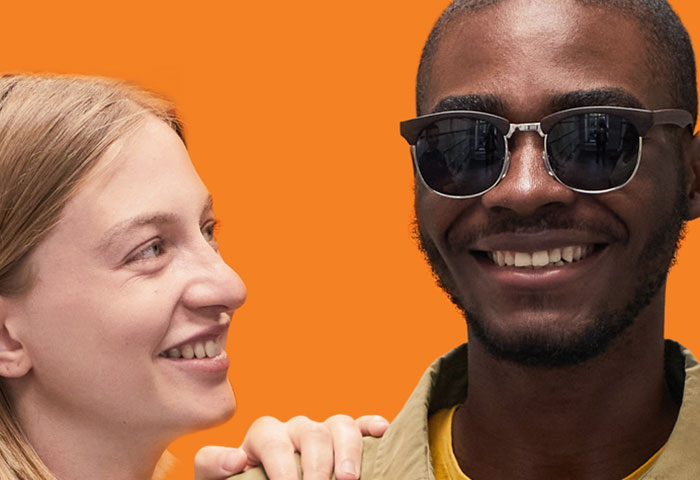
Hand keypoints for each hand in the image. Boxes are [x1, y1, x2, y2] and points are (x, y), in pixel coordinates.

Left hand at [194, 414, 388, 479]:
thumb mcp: (216, 477)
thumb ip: (215, 466)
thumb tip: (237, 460)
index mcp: (264, 436)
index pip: (270, 436)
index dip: (280, 463)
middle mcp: (295, 430)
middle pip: (309, 432)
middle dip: (316, 465)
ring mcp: (323, 433)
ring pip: (339, 424)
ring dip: (347, 451)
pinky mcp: (345, 441)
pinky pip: (361, 424)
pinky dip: (371, 425)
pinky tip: (381, 432)